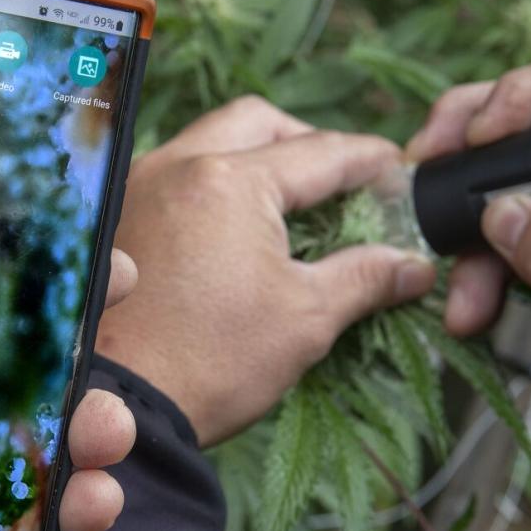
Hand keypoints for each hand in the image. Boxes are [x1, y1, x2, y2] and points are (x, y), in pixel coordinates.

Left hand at [96, 96, 437, 446]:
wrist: (119, 407)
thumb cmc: (212, 363)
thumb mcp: (306, 318)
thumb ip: (365, 278)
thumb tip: (413, 265)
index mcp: (228, 181)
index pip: (319, 153)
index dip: (368, 161)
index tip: (398, 171)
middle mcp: (175, 166)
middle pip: (256, 124)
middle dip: (306, 141)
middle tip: (340, 180)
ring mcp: (137, 188)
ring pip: (208, 141)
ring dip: (255, 157)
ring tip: (291, 201)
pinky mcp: (117, 219)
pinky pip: (175, 175)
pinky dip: (214, 184)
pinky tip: (235, 226)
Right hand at [410, 47, 530, 526]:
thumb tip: (496, 215)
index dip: (525, 93)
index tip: (479, 136)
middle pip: (530, 128)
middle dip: (470, 151)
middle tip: (422, 162)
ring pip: (505, 195)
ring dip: (466, 238)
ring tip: (452, 292)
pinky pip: (502, 248)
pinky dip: (478, 277)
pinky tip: (466, 313)